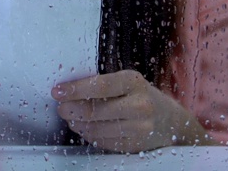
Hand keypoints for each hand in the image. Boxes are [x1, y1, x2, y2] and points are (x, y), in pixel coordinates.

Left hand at [52, 69, 207, 152]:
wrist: (170, 120)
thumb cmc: (140, 96)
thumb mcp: (127, 82)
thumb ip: (102, 84)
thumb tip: (68, 90)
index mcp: (134, 82)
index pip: (100, 86)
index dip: (75, 89)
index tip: (57, 91)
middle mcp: (139, 105)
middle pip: (95, 110)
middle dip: (72, 109)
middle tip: (61, 107)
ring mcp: (138, 128)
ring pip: (96, 129)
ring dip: (78, 124)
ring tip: (72, 118)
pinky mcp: (134, 145)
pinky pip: (103, 142)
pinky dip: (89, 135)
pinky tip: (85, 128)